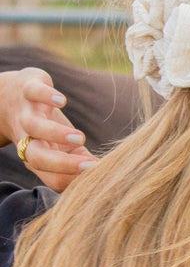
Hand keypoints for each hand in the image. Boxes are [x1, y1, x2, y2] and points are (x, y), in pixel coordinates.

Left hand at [0, 67, 96, 191]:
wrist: (7, 96)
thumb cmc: (42, 127)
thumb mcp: (59, 146)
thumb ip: (78, 160)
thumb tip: (102, 171)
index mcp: (38, 158)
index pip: (53, 177)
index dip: (73, 177)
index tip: (97, 172)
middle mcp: (28, 138)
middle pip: (37, 158)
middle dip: (61, 164)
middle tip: (88, 166)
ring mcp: (26, 112)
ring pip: (34, 127)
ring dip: (56, 133)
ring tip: (80, 138)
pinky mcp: (28, 88)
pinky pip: (34, 93)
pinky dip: (47, 96)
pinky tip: (62, 101)